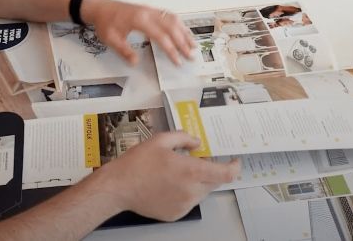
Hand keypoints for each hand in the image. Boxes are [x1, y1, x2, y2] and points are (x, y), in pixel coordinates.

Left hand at [82, 0, 195, 65]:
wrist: (100, 7)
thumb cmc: (105, 23)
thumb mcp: (111, 39)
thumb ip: (124, 51)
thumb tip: (136, 63)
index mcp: (140, 20)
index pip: (161, 36)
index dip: (171, 50)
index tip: (178, 61)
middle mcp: (149, 13)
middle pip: (172, 27)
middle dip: (183, 42)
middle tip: (191, 56)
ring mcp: (151, 9)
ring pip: (173, 19)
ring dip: (184, 32)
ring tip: (193, 45)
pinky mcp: (151, 9)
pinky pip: (169, 15)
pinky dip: (179, 24)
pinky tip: (184, 31)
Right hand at [84, 132, 239, 221]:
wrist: (118, 187)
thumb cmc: (138, 163)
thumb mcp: (161, 140)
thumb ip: (184, 138)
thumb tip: (197, 143)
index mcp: (191, 171)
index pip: (225, 173)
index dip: (234, 167)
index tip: (234, 161)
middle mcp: (191, 191)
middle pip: (213, 182)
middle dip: (209, 171)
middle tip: (193, 162)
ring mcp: (184, 205)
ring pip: (201, 192)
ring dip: (196, 182)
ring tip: (175, 173)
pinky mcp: (176, 214)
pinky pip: (188, 202)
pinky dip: (185, 193)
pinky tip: (168, 185)